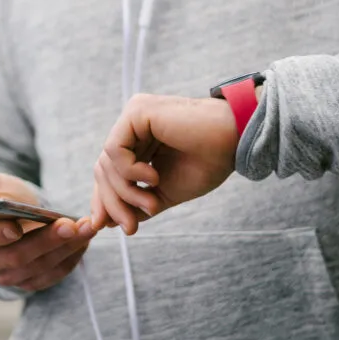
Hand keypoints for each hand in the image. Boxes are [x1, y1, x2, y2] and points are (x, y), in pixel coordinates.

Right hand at [0, 172, 94, 291]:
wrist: (18, 211)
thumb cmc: (0, 194)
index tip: (17, 227)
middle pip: (16, 257)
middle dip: (46, 241)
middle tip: (69, 225)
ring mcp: (11, 275)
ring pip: (39, 267)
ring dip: (66, 248)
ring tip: (85, 228)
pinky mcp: (33, 281)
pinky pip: (54, 274)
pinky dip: (72, 257)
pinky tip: (85, 239)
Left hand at [91, 94, 238, 234]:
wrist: (235, 142)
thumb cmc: (207, 163)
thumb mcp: (164, 191)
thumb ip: (136, 203)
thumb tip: (107, 222)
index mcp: (138, 141)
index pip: (109, 172)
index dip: (106, 201)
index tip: (111, 228)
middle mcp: (131, 126)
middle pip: (103, 169)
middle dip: (113, 202)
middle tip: (130, 227)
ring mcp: (132, 116)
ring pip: (106, 163)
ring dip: (125, 192)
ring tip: (152, 204)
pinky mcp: (137, 111)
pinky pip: (114, 150)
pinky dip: (129, 171)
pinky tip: (153, 177)